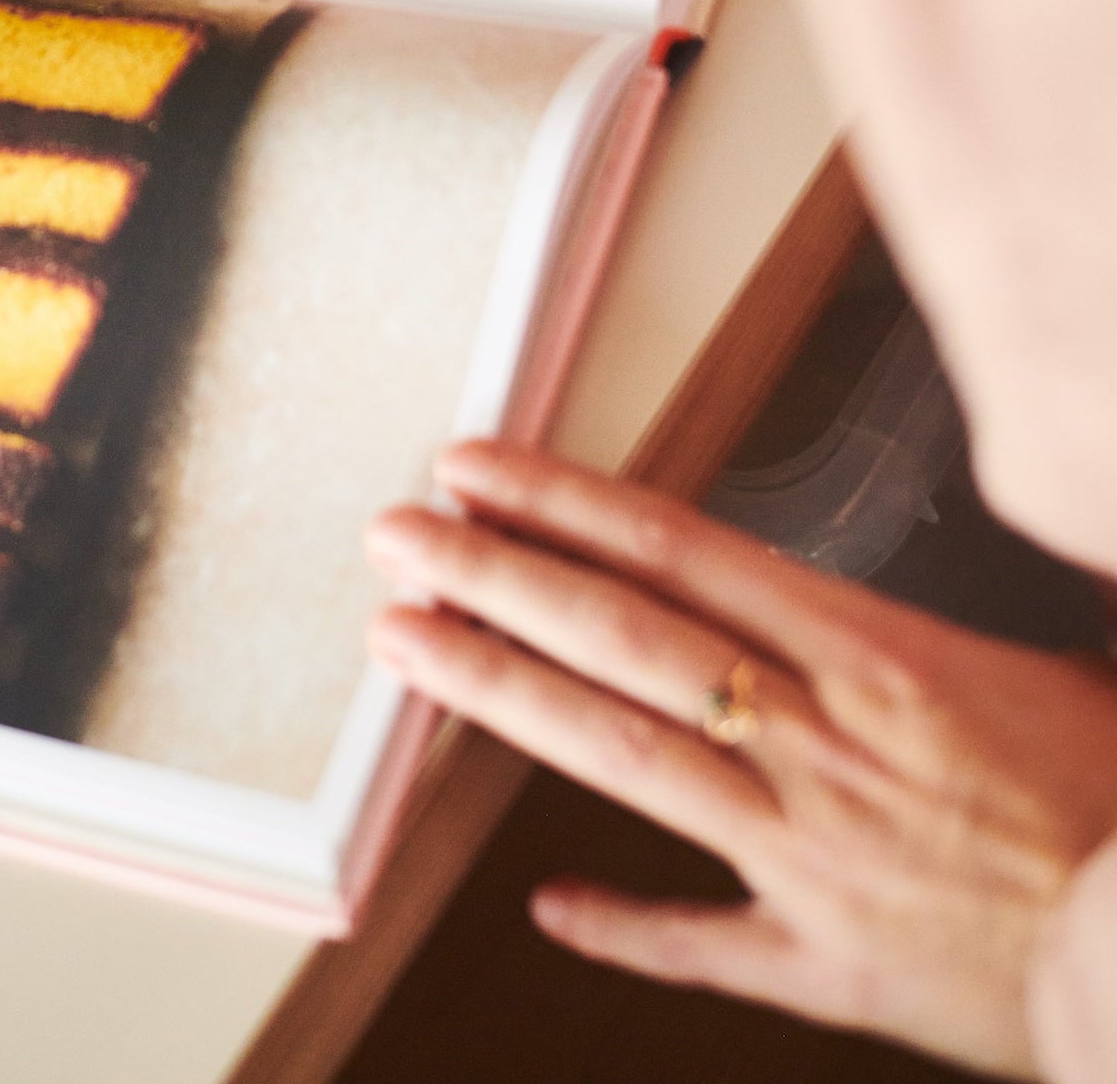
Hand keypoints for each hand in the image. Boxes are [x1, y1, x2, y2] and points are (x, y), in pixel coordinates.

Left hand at [365, 440, 1116, 1077]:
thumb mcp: (1039, 667)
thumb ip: (909, 614)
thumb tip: (860, 548)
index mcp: (876, 656)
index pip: (679, 549)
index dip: (563, 503)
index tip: (473, 469)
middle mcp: (824, 740)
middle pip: (625, 636)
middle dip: (498, 579)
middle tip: (395, 539)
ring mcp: (814, 854)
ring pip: (628, 755)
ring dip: (503, 696)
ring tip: (405, 647)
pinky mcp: (832, 965)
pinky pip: (704, 942)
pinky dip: (623, 925)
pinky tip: (545, 902)